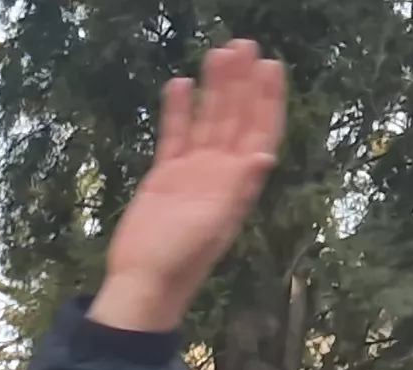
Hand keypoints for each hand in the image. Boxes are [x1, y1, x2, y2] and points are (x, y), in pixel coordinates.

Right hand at [88, 40, 285, 335]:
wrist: (142, 282)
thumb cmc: (181, 260)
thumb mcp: (213, 225)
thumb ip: (237, 189)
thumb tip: (264, 155)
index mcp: (238, 183)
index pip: (259, 132)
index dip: (267, 100)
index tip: (270, 67)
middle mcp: (220, 172)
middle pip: (235, 118)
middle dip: (241, 82)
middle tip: (242, 44)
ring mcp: (192, 172)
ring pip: (207, 120)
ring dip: (214, 88)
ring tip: (216, 52)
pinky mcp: (164, 175)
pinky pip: (174, 135)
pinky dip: (178, 111)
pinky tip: (179, 84)